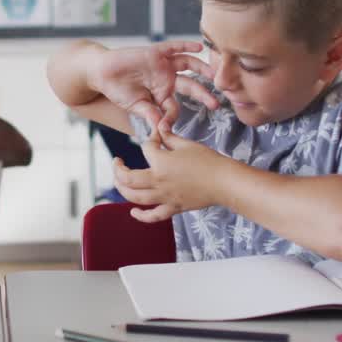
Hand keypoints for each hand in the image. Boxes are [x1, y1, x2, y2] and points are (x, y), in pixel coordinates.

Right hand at [87, 41, 218, 134]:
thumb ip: (150, 115)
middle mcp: (167, 79)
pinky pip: (175, 47)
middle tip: (216, 104)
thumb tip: (161, 130)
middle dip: (204, 95)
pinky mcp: (156, 52)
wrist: (101, 72)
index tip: (168, 127)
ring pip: (189, 64)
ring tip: (213, 74)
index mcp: (162, 94)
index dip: (173, 117)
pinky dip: (186, 46)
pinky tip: (199, 47)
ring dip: (202, 69)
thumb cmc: (117, 90)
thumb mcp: (136, 106)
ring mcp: (163, 65)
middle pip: (191, 86)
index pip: (175, 106)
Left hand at [113, 132, 227, 221]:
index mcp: (160, 163)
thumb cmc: (208, 161)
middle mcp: (158, 182)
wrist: (224, 182)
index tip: (158, 136)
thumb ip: (168, 137)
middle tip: (117, 162)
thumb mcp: (186, 144)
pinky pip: (153, 216)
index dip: (151, 139)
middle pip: (127, 178)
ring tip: (119, 182)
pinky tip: (133, 212)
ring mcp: (164, 197)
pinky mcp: (173, 208)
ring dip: (122, 190)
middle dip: (118, 169)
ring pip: (134, 197)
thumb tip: (159, 126)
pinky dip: (141, 216)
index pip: (146, 148)